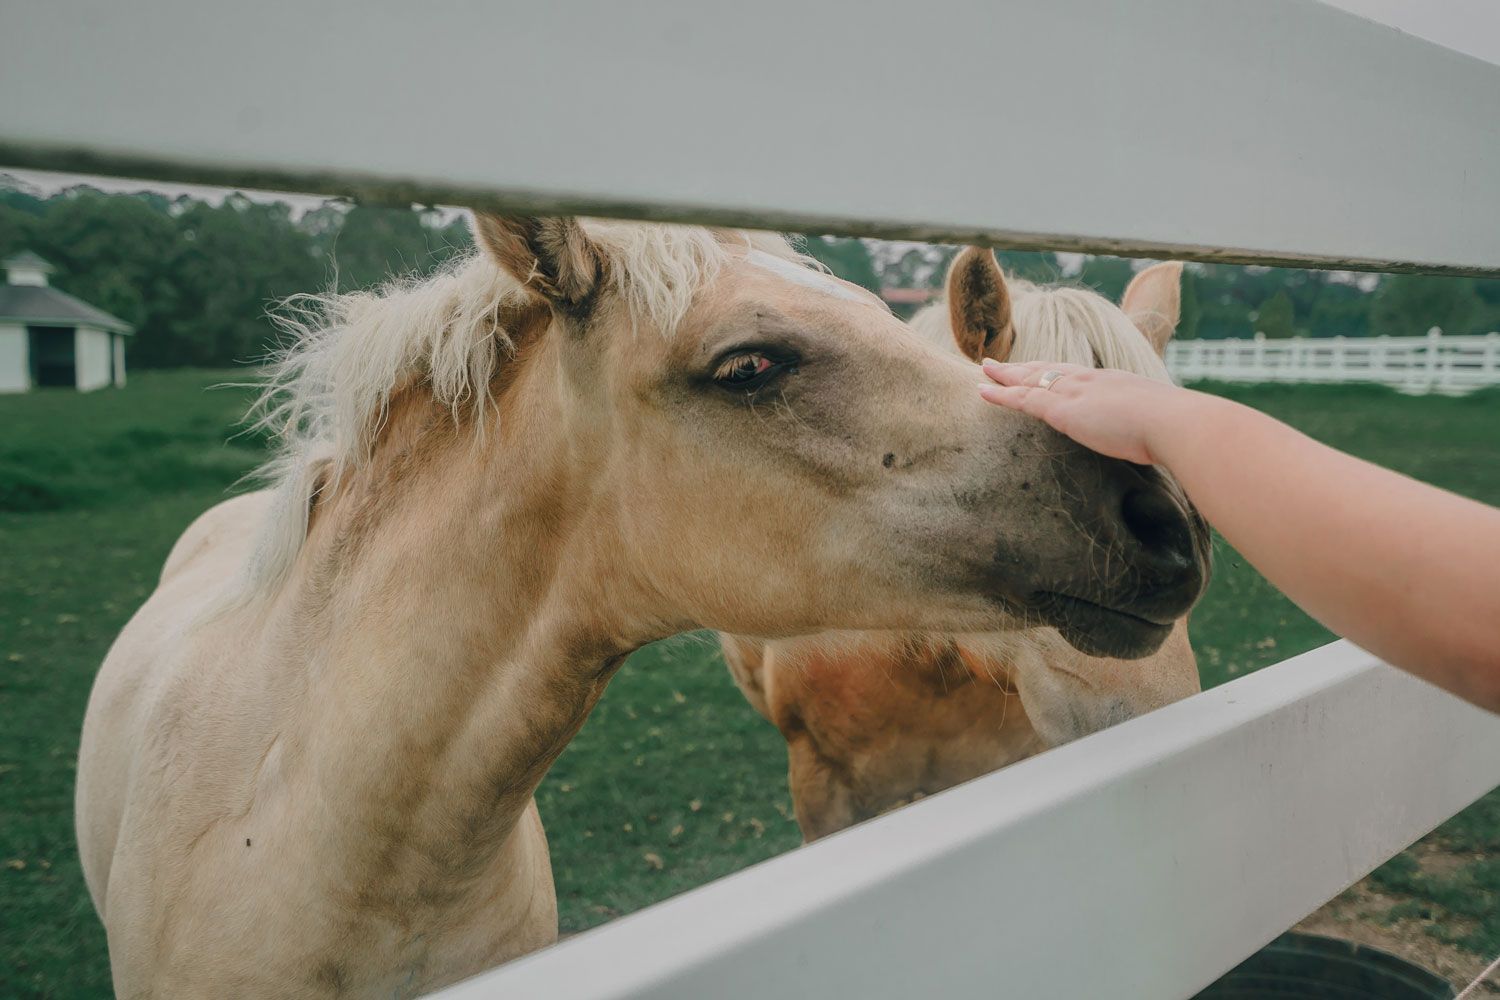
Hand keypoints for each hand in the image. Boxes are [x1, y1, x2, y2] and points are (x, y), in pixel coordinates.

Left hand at [978, 360, 1194, 465]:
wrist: (1175, 424)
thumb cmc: (1176, 431)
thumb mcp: (1158, 426)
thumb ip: (1147, 430)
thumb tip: (1152, 444)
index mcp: (1113, 383)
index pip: (1075, 374)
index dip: (1053, 371)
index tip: (1039, 369)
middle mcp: (1091, 380)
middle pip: (1048, 369)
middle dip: (1023, 367)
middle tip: (999, 364)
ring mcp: (1076, 392)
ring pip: (1030, 379)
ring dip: (1004, 376)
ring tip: (983, 372)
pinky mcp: (1063, 410)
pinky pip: (1023, 398)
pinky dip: (1000, 394)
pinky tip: (982, 390)